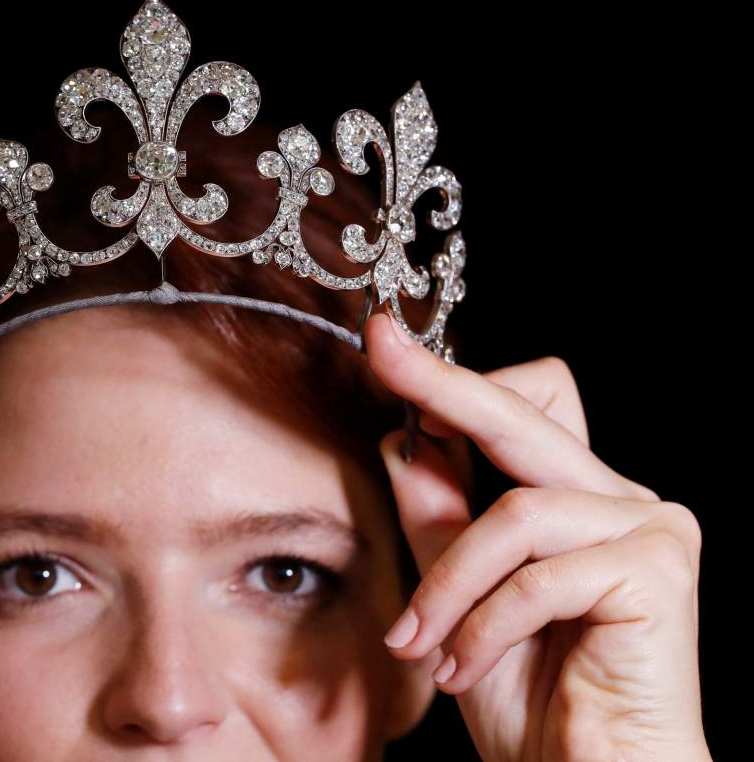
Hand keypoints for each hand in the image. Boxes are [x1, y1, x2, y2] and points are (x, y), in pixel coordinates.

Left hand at [365, 312, 710, 761]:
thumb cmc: (531, 702)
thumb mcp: (457, 597)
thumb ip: (440, 519)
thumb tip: (401, 441)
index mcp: (579, 498)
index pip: (522, 408)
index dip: (455, 377)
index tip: (387, 341)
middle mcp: (625, 500)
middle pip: (525, 417)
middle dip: (444, 388)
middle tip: (384, 352)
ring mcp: (652, 529)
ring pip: (514, 515)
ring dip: (449, 586)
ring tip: (420, 645)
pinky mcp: (658, 571)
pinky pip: (537, 575)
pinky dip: (484, 625)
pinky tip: (463, 667)